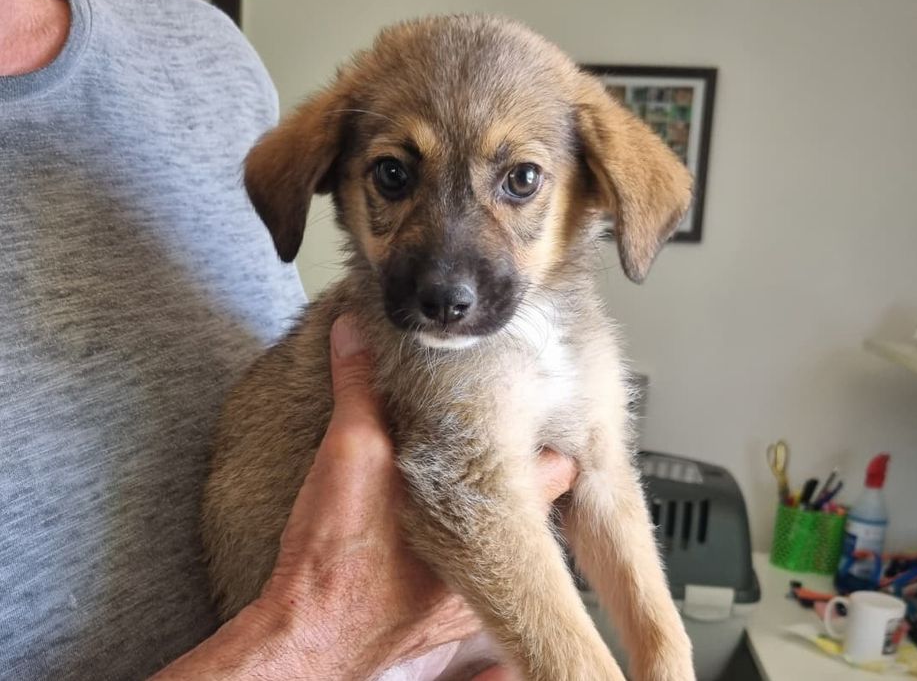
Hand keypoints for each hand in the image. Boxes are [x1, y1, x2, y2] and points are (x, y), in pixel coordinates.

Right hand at [152, 315, 576, 679]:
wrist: (308, 636)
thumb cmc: (336, 556)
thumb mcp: (347, 452)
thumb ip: (360, 387)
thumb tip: (356, 331)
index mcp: (493, 510)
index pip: (557, 468)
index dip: (547, 437)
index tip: (536, 412)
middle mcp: (494, 556)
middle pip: (538, 508)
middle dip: (520, 474)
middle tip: (502, 441)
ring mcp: (471, 599)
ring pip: (511, 550)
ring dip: (495, 518)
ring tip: (462, 490)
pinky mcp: (444, 625)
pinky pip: (473, 584)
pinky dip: (463, 558)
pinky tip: (426, 543)